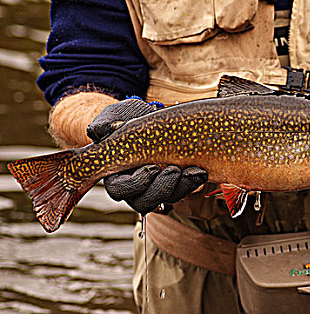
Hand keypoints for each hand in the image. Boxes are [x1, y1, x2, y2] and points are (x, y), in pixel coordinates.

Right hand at [87, 98, 207, 213]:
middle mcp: (136, 187)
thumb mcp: (116, 115)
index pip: (120, 190)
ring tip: (195, 171)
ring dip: (182, 187)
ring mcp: (158, 187)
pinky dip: (194, 182)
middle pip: (146, 202)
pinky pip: (185, 191)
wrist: (151, 117)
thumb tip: (99, 131)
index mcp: (115, 174)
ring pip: (168, 200)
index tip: (151, 169)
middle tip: (175, 170)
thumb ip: (105, 123)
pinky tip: (201, 171)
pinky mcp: (177, 183)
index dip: (135, 184)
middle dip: (163, 189)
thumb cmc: (128, 117)